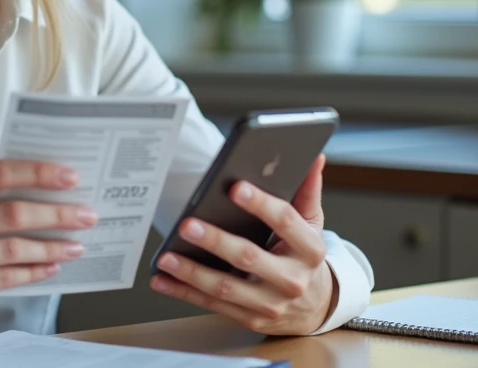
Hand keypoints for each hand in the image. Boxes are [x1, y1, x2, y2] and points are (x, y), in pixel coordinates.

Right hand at [0, 159, 96, 337]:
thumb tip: (38, 191)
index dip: (37, 172)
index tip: (69, 176)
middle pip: (10, 212)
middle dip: (56, 213)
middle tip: (86, 213)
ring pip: (11, 249)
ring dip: (51, 246)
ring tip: (76, 244)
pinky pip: (4, 278)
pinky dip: (33, 271)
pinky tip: (52, 266)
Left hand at [151, 154, 336, 335]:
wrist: (315, 307)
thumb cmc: (303, 257)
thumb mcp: (313, 224)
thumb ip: (307, 191)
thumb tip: (313, 157)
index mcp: (309, 249)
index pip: (285, 221)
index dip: (261, 204)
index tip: (235, 187)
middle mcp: (291, 279)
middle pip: (249, 257)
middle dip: (215, 240)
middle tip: (187, 224)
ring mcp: (270, 303)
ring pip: (227, 287)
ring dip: (192, 272)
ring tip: (166, 257)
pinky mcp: (251, 318)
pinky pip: (213, 304)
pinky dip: (185, 292)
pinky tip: (162, 280)